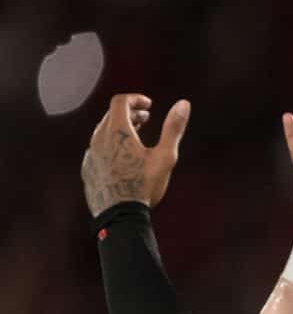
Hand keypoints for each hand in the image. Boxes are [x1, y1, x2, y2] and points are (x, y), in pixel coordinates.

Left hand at [82, 93, 188, 214]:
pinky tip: (121, 158)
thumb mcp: (165, 156)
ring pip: (102, 131)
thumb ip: (173, 128)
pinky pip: (97, 149)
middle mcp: (99, 137)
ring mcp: (91, 153)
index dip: (135, 99)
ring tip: (134, 137)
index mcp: (117, 130)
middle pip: (111, 115)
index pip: (120, 101)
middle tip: (145, 119)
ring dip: (119, 129)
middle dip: (130, 113)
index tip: (148, 105)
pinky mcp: (88, 168)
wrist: (120, 214)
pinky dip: (110, 145)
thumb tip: (184, 104)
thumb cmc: (144, 184)